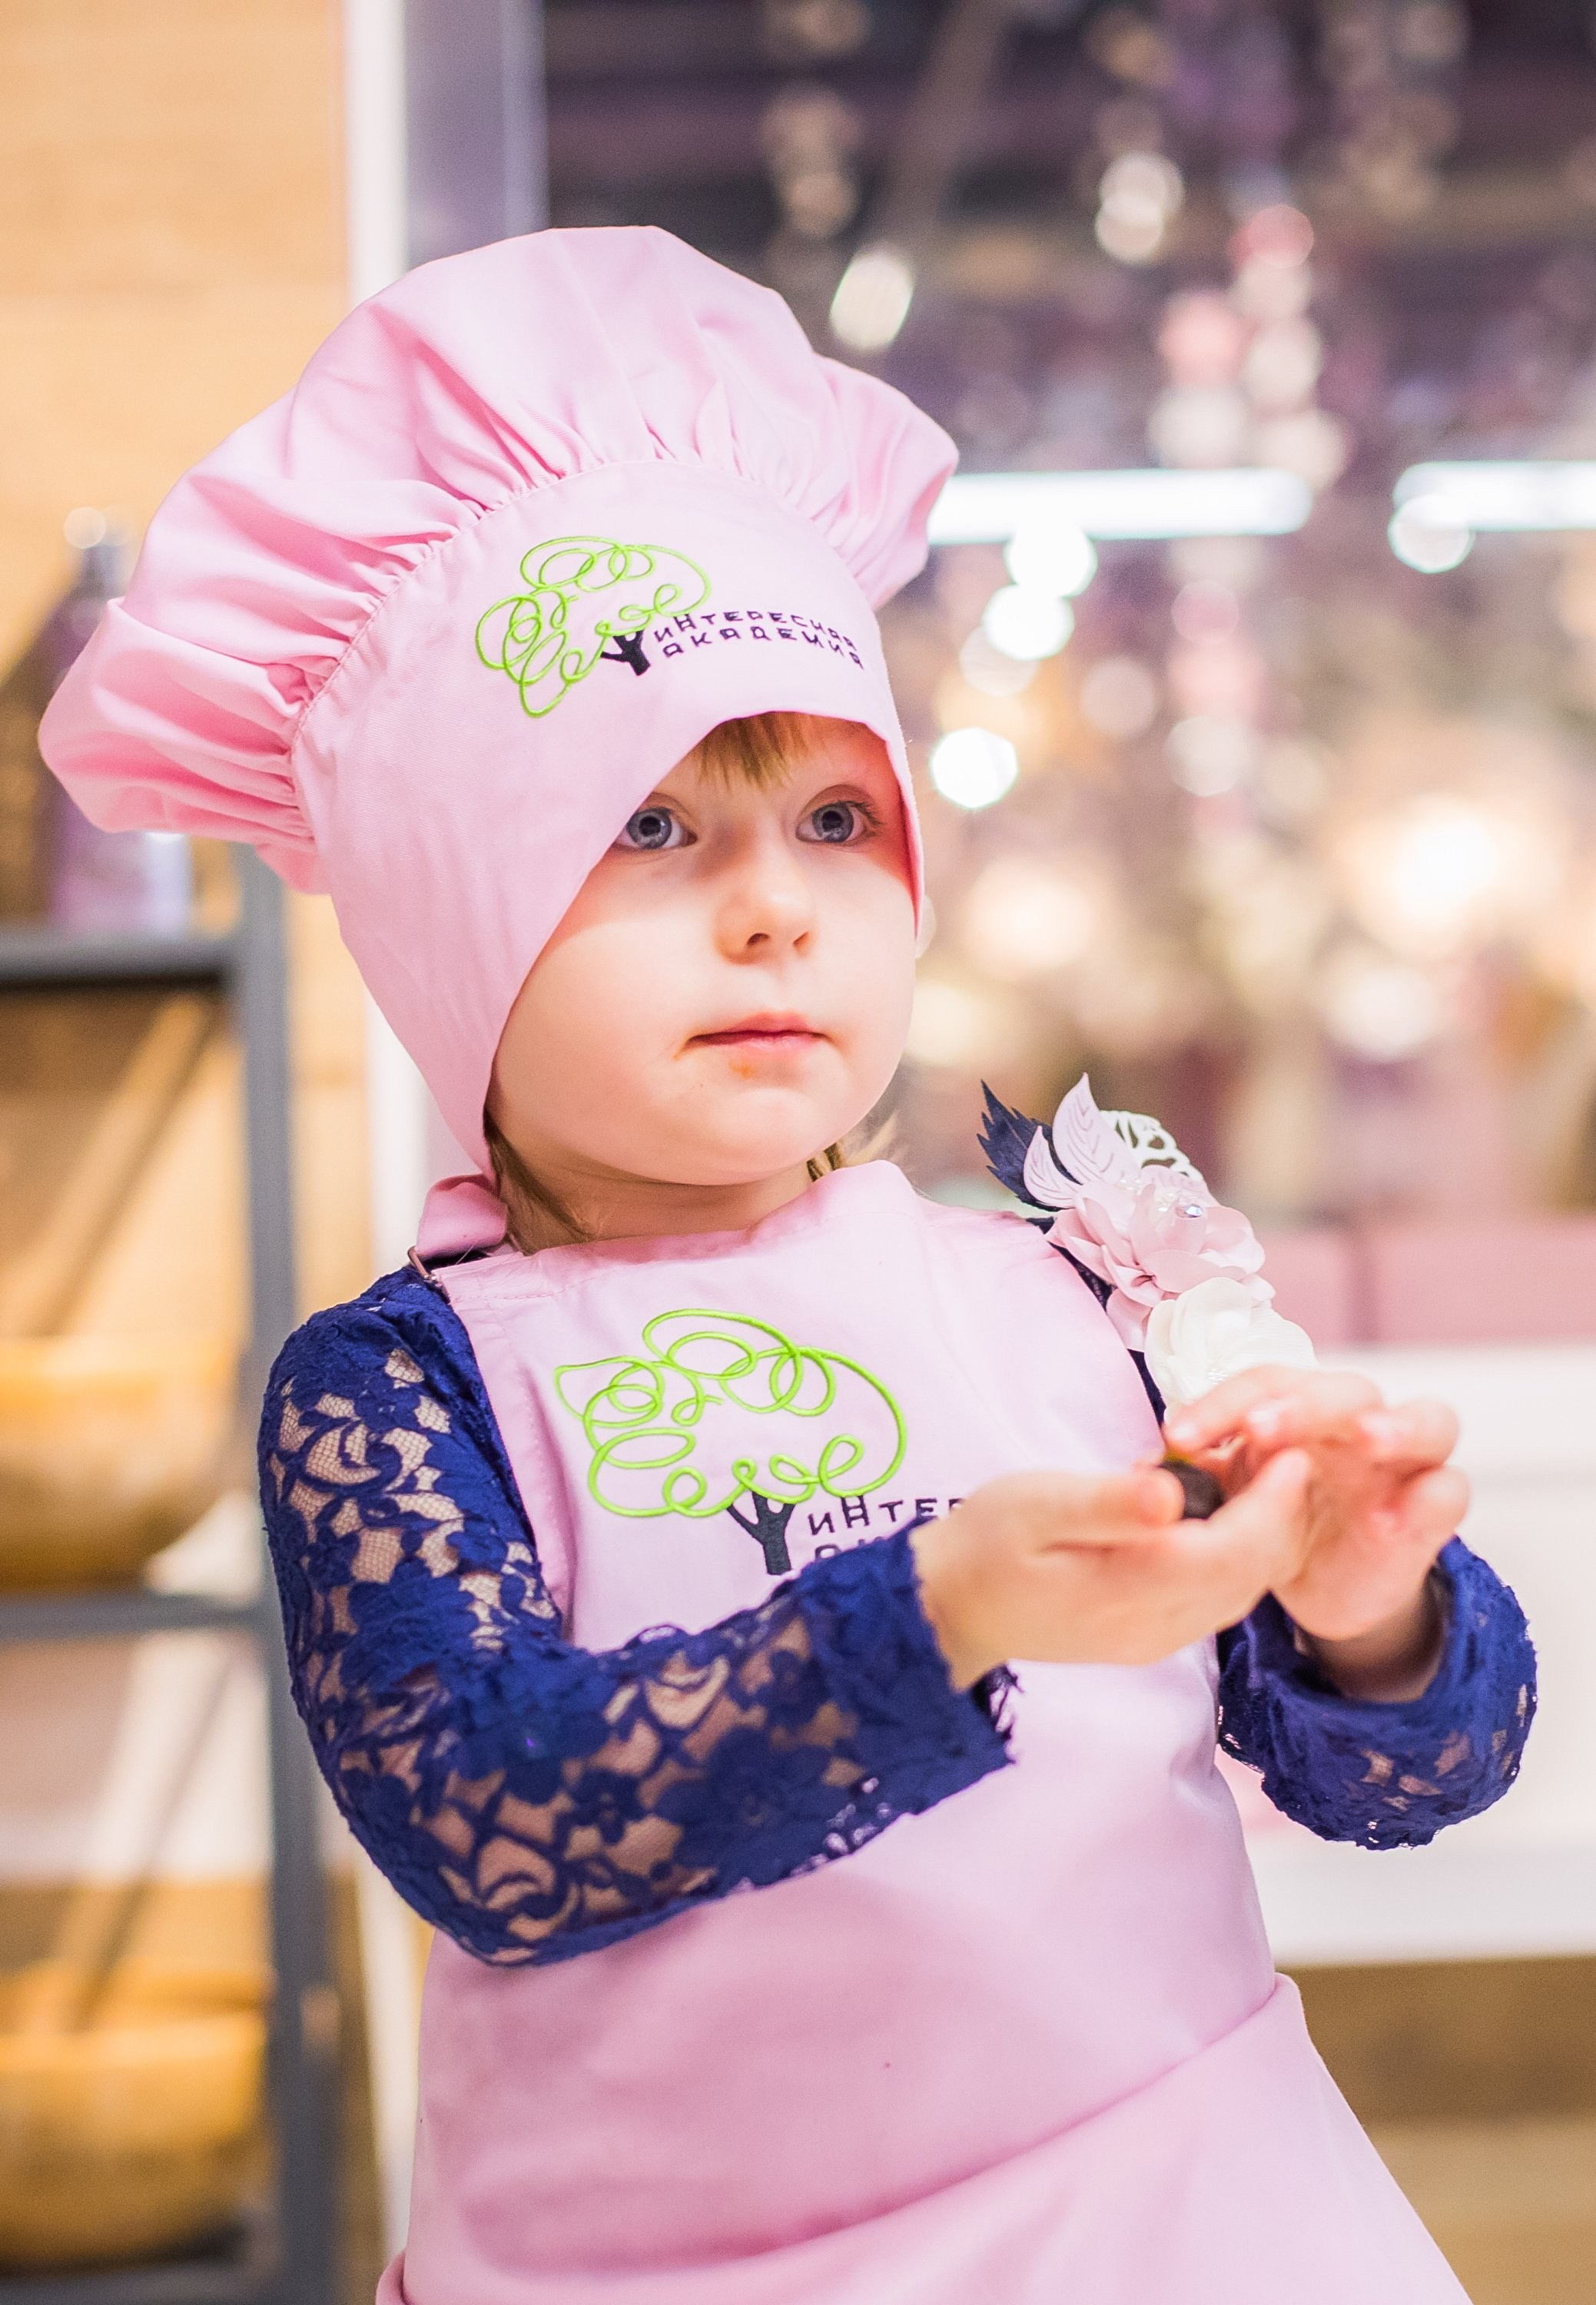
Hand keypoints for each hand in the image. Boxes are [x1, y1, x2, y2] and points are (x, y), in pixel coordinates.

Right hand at [911, 1454, 1311, 1690]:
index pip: (1231, 1549)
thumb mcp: (1035, 1504)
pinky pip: (1216, 1598)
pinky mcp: (1149, 1636)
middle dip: (1281, 1514)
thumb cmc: (986, 1543)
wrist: (951, 1606)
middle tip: (1286, 1448)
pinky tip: (1227, 1513)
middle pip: (1249, 1574)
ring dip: (1264, 1535)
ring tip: (1265, 1473)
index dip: (1272, 1501)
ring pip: (1240, 1590)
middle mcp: (1154, 1626)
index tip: (1289, 1446)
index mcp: (1129, 1589)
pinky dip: (1237, 1554)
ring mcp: (1155, 1638)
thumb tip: (1173, 1493)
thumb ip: (1107, 1502)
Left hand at [1163, 1367, 1466, 1700]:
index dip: (1221, 1403)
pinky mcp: (1434, 1508)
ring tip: (1367, 1439)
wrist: (1320, 1588)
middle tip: (1261, 1429)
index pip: (1265, 1383)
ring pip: (1427, 1417)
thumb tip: (1143, 1473)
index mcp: (1302, 1407)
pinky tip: (1390, 1518)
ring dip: (1395, 1424)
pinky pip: (1449, 1489)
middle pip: (1345, 1389)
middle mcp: (1359, 1420)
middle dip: (1302, 1403)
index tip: (1177, 1436)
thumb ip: (1203, 1479)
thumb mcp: (1235, 1502)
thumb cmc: (1278, 1522)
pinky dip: (1427, 1497)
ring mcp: (1406, 1460)